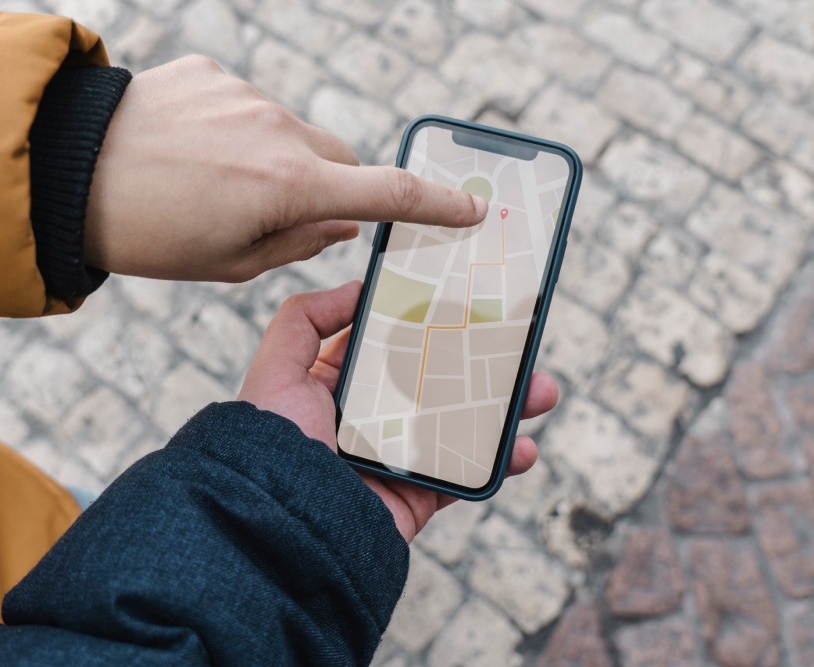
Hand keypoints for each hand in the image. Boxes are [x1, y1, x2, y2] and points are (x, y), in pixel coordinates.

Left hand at [85, 56, 488, 282]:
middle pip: (337, 159)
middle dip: (327, 187)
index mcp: (289, 186)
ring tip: (208, 184)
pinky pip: (246, 105)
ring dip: (272, 158)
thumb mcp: (230, 263)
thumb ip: (301, 242)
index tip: (473, 209)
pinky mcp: (213, 72)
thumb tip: (346, 223)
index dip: (437, 204)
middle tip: (281, 215)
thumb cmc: (148, 234)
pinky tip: (185, 151)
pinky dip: (234, 130)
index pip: (387, 194)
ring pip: (289, 132)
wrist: (64, 171)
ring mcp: (245, 93)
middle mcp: (278, 130)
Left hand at [238, 282, 560, 541]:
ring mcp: (400, 458)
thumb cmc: (273, 445)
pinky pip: (469, 475)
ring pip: (466, 425)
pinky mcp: (419, 495)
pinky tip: (522, 445)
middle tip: (519, 342)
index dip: (428, 323)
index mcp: (338, 388)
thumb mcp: (276, 369)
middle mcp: (372, 421)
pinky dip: (502, 461)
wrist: (286, 524)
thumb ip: (305, 319)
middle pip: (440, 380)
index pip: (391, 346)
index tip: (465, 302)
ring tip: (540, 390)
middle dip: (484, 361)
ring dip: (508, 407)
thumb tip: (356, 288)